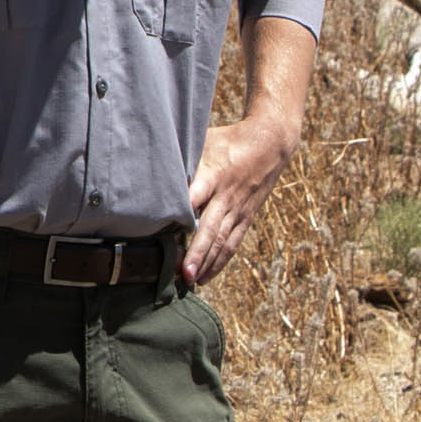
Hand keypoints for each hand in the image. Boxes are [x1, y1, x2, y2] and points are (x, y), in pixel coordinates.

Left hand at [182, 112, 296, 283]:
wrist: (270, 145)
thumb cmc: (227, 140)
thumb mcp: (202, 141)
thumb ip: (182, 159)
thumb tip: (150, 169)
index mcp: (213, 174)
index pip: (196, 196)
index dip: (184, 214)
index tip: (167, 232)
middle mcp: (227, 196)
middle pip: (211, 228)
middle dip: (197, 252)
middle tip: (183, 273)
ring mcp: (238, 209)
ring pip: (222, 241)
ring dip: (207, 263)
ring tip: (190, 281)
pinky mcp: (246, 218)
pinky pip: (232, 244)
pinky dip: (219, 262)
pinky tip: (205, 277)